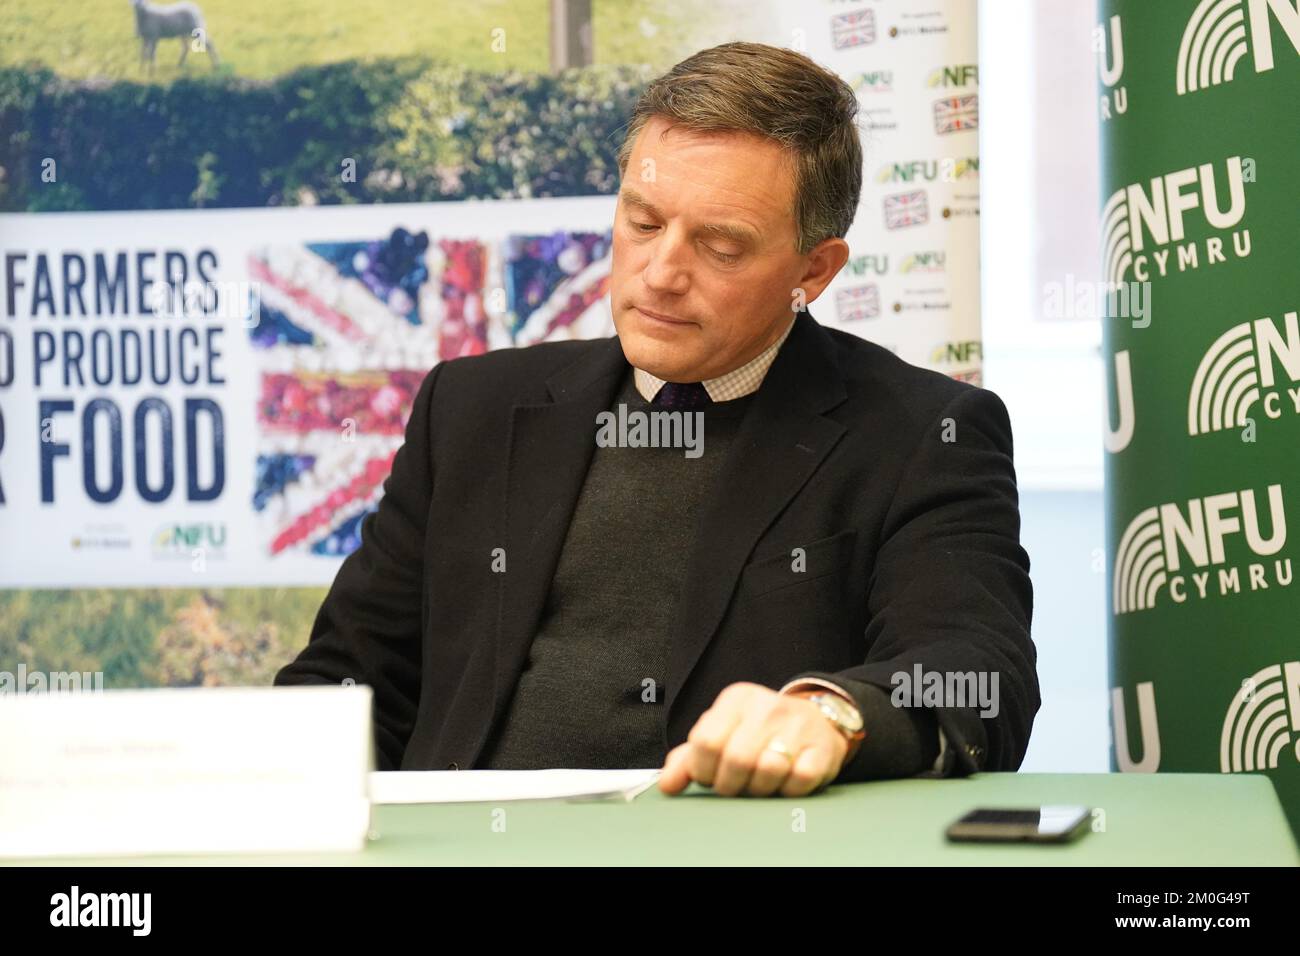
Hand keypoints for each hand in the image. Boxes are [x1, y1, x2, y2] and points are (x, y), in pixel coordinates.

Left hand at [658, 682, 849, 796]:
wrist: (818, 721)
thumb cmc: (759, 733)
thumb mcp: (723, 733)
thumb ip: (689, 758)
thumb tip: (667, 785)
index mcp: (736, 699)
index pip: (705, 741)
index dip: (703, 770)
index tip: (710, 776)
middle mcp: (767, 706)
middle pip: (736, 760)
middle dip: (730, 785)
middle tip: (736, 785)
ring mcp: (798, 725)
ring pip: (767, 771)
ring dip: (759, 790)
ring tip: (759, 784)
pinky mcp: (822, 748)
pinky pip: (798, 781)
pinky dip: (787, 791)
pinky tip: (785, 783)